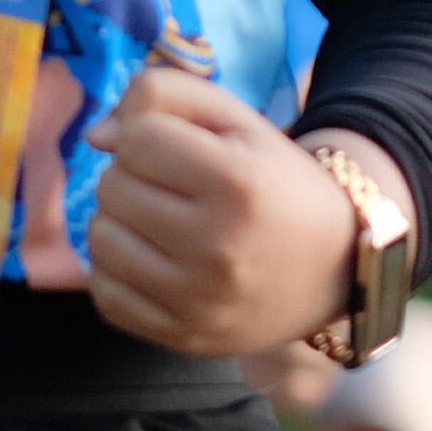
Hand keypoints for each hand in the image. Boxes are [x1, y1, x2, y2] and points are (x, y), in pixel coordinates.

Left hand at [84, 64, 401, 355]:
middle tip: (170, 189)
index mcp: (238, 183)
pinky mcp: (181, 335)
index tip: (176, 151)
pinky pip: (105, 295)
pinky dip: (116, 272)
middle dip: (132, 178)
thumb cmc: (279, 185)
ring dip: (119, 223)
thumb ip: (165, 95)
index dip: (148, 136)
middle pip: (112, 188)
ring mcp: (197, 299)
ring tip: (157, 224)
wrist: (335, 269)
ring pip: (100, 240)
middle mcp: (217, 246)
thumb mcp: (239, 121)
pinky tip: (150, 261)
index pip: (137, 140)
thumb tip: (97, 136)